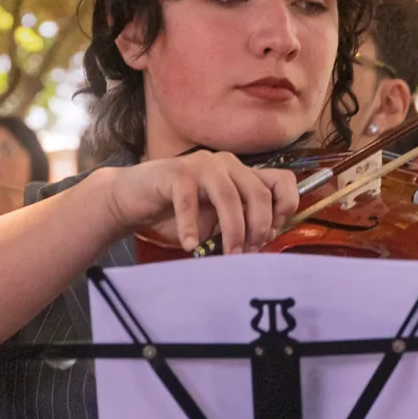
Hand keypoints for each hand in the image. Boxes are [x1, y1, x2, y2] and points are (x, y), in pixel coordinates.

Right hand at [102, 151, 299, 253]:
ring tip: (227, 254)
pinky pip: (189, 201)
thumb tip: (269, 237)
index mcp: (242, 173)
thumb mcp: (217, 221)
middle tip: (245, 253)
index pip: (283, 181)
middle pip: (259, 194)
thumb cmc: (177, 213)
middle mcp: (228, 164)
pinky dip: (191, 227)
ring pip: (230, 198)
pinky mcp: (176, 173)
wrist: (133, 199)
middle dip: (257, 229)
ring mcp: (202, 165)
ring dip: (232, 231)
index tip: (271, 234)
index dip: (284, 208)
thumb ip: (242, 223)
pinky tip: (190, 245)